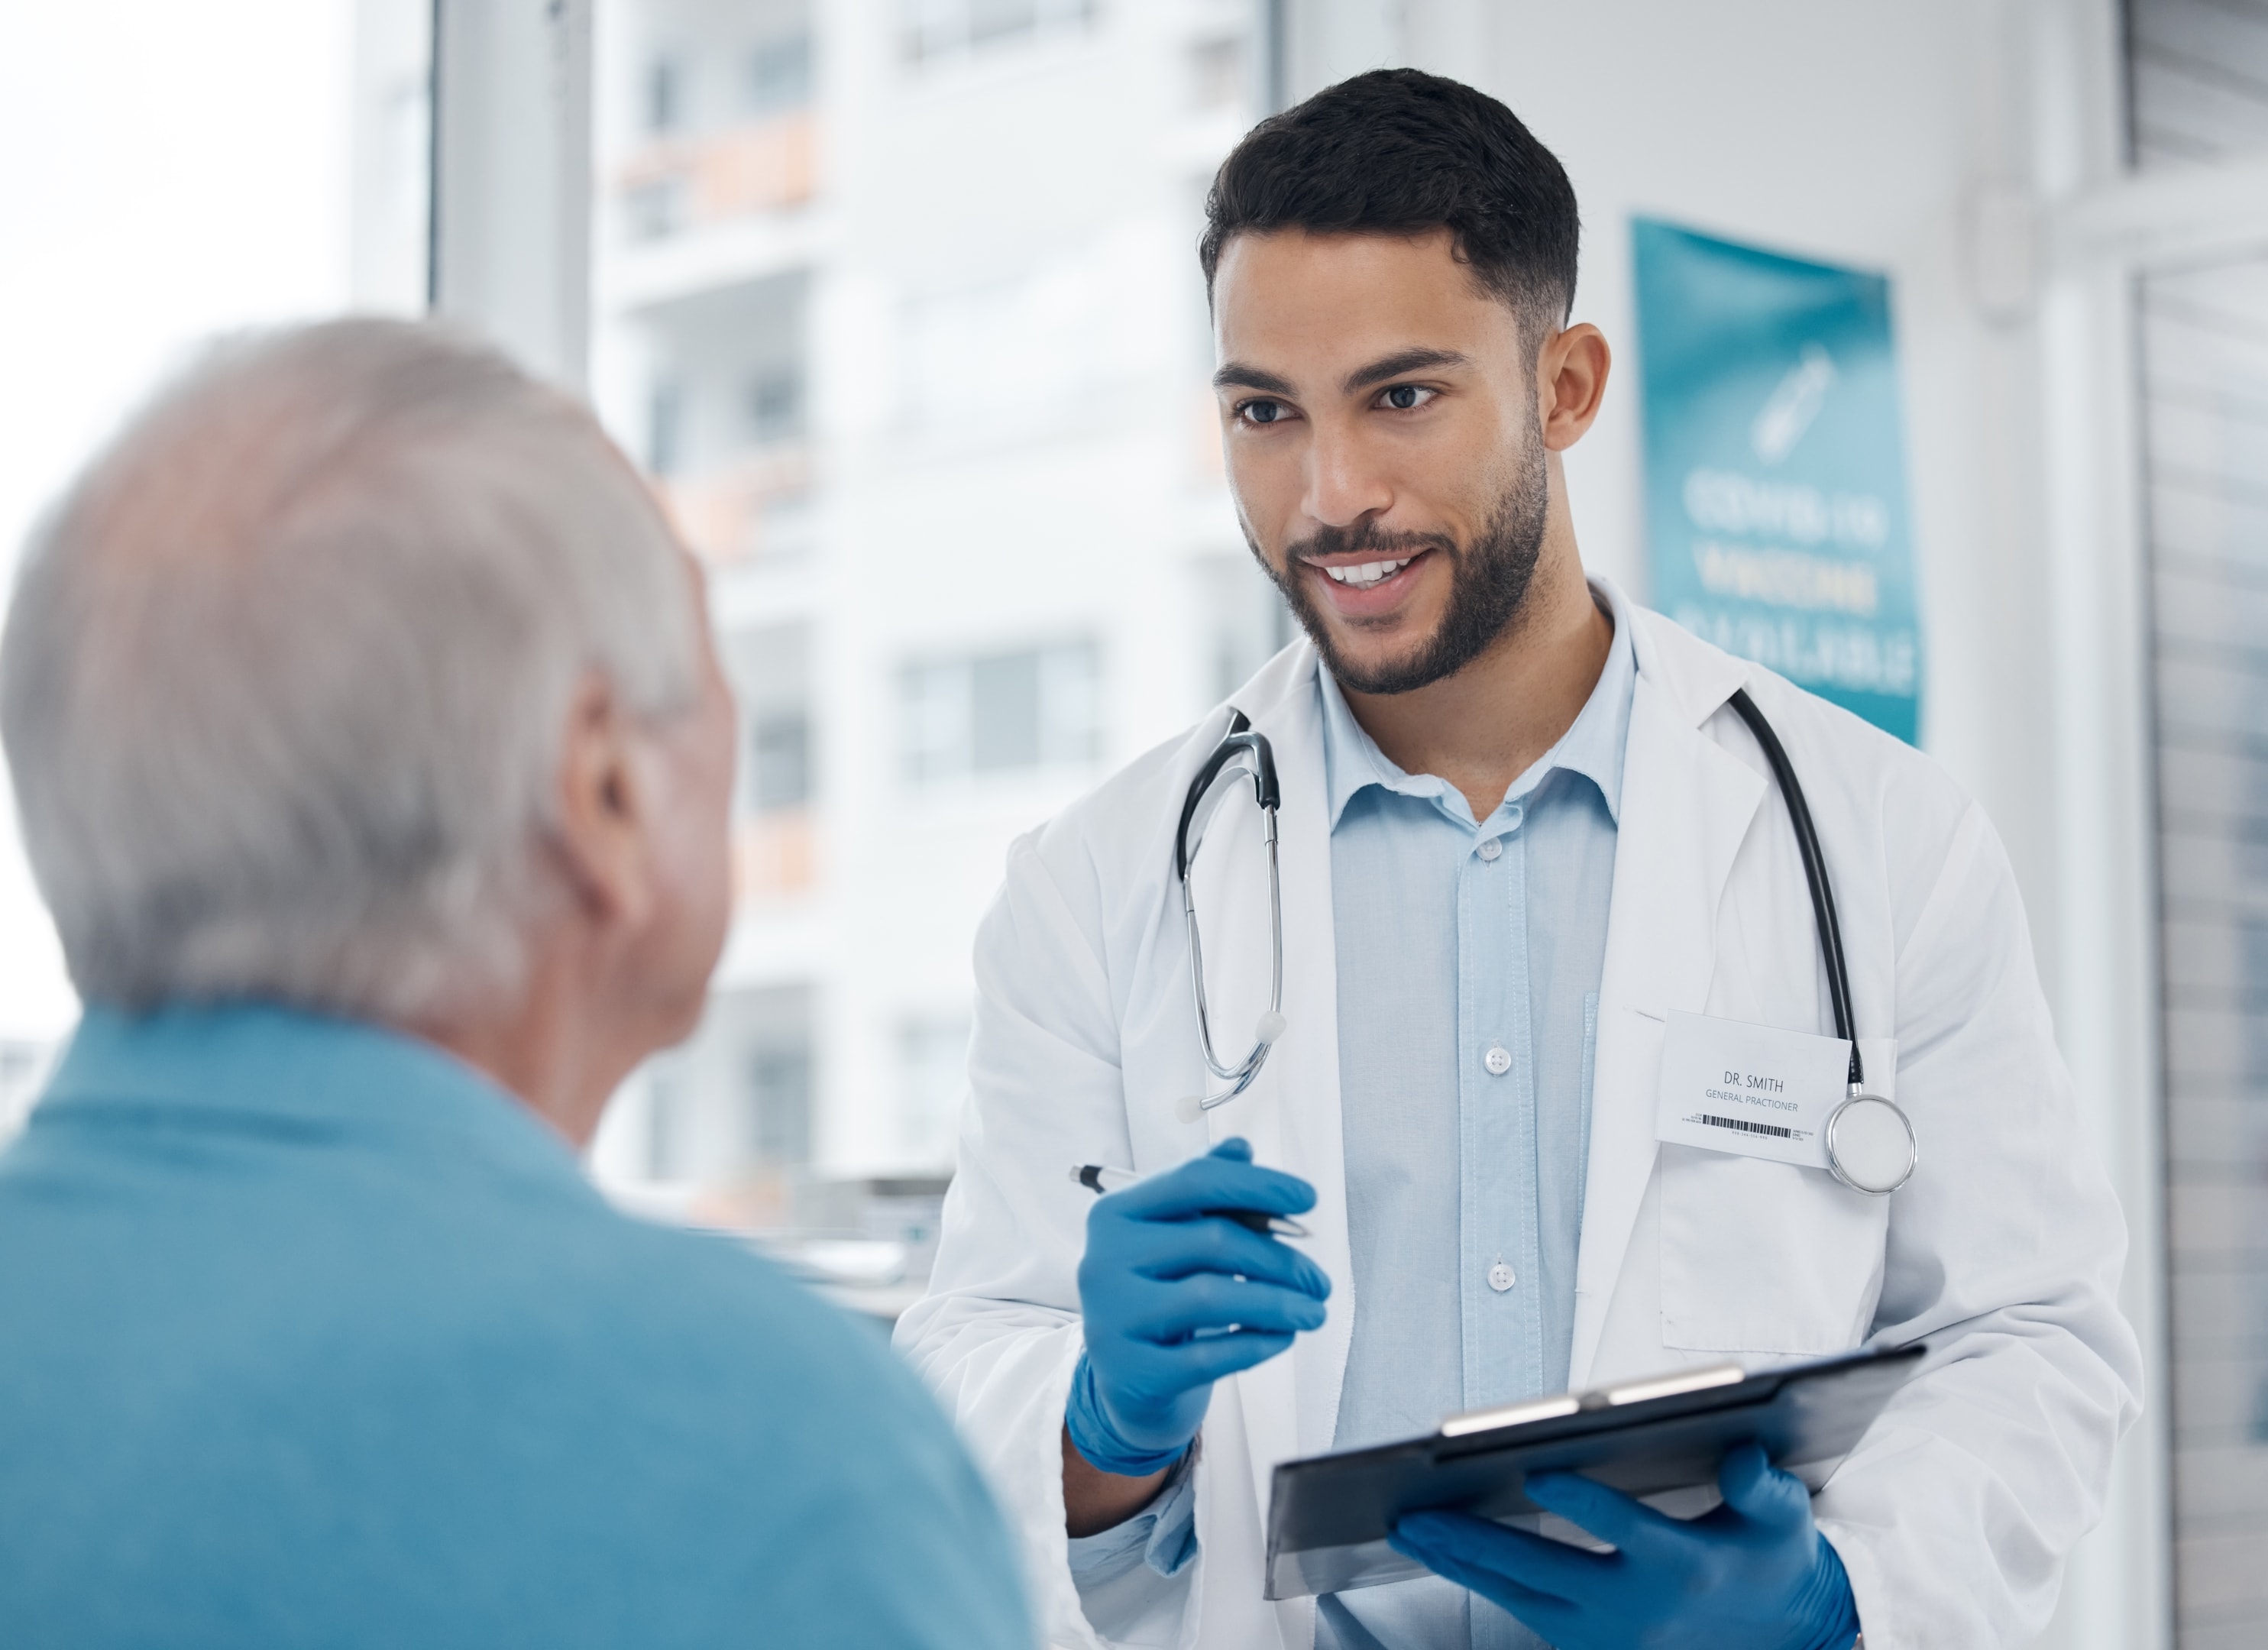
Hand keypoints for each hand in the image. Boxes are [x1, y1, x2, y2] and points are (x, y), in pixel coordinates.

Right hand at [1065, 1138, 1328, 1476]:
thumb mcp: (1175, 1233)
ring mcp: (1113, 1317)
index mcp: (1115, 1213)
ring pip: (1212, 1298)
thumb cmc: (1161, 1290)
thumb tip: (1242, 1149)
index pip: (1193, 1180)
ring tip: (1314, 1311)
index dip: (1257, 1185)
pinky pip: (1208, 1356)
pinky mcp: (1131, 1370)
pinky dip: (1257, 1344)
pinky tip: (1283, 1337)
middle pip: (1212, 1240)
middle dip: (1280, 1259)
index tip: (1308, 1198)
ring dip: (1278, 1303)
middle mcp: (1104, 1260)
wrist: (1127, 1375)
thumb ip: (1207, 1189)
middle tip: (1319, 1280)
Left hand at [1390, 1442, 1860, 1649]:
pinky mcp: (1590, 1646)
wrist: (1779, 1638)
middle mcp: (1640, 1607)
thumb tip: (1741, 1454)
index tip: (1538, 1473)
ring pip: (1522, 1599)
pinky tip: (1440, 1552)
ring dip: (1462, 1564)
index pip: (1627, 1531)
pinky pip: (1524, 1613)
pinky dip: (1479, 1581)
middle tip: (1420, 1516)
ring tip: (1409, 1529)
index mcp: (1686, 1566)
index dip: (1583, 1503)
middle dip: (1479, 1544)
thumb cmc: (1770, 1561)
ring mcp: (1610, 1634)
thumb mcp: (1783, 1522)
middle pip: (1547, 1572)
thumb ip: (1764, 1488)